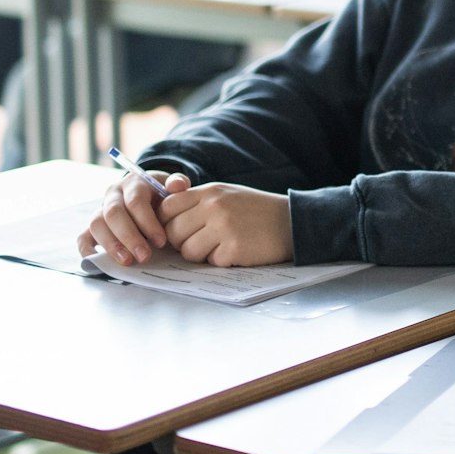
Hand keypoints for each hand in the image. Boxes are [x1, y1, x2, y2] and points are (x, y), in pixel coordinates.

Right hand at [79, 170, 188, 264]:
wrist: (149, 194)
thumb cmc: (162, 194)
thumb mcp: (171, 185)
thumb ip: (177, 183)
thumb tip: (179, 185)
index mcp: (133, 183)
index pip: (135, 201)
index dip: (147, 222)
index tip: (161, 241)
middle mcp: (113, 195)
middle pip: (114, 214)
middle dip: (129, 237)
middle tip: (144, 257)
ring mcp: (101, 210)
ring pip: (97, 225)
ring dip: (111, 245)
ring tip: (127, 262)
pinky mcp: (94, 227)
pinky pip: (83, 236)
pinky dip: (86, 249)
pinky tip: (97, 261)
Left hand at [159, 183, 292, 266]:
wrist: (292, 221)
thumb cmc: (256, 211)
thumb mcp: (226, 195)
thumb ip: (197, 202)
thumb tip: (162, 219)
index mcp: (209, 192)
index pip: (167, 207)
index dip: (167, 223)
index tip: (179, 230)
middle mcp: (213, 206)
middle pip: (173, 232)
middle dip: (182, 243)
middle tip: (202, 242)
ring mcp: (223, 227)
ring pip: (188, 251)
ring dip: (200, 254)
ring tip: (219, 247)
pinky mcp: (234, 248)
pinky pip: (210, 261)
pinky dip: (220, 261)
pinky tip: (236, 251)